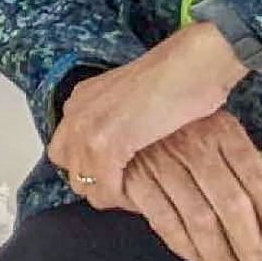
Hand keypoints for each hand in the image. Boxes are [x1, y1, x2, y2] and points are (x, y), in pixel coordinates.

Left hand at [47, 22, 247, 206]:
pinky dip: (121, 197)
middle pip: (69, 168)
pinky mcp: (105, 144)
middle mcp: (76, 111)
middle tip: (127, 187)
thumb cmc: (178, 75)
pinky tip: (142, 194)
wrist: (194, 63)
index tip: (120, 175)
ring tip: (137, 193)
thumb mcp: (134, 96)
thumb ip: (119, 117)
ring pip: (83, 184)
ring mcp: (87, 128)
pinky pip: (104, 189)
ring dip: (109, 193)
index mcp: (82, 98)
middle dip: (95, 183)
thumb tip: (123, 151)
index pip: (66, 149)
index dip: (91, 167)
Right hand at [123, 112, 261, 260]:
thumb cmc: (184, 132)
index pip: (260, 181)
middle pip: (232, 204)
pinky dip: (184, 245)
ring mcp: (163, 160)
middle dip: (253, 248)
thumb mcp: (226, 145)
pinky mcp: (135, 177)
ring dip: (219, 255)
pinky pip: (164, 219)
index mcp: (224, 131)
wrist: (126, 113)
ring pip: (199, 216)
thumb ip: (257, 186)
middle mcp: (196, 143)